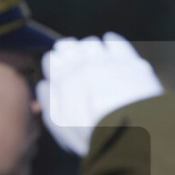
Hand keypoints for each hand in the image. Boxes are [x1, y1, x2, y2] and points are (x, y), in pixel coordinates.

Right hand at [36, 32, 162, 156]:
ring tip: (92, 57)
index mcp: (62, 79)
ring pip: (91, 43)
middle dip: (68, 51)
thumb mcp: (60, 124)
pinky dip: (110, 41)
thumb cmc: (92, 133)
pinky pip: (116, 42)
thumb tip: (44, 85)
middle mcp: (82, 64)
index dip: (54, 64)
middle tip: (72, 59)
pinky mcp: (129, 60)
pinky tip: (109, 42)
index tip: (58, 69)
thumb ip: (49, 101)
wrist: (131, 129)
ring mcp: (106, 59)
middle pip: (69, 47)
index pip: (51, 60)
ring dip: (88, 48)